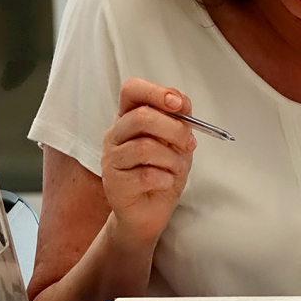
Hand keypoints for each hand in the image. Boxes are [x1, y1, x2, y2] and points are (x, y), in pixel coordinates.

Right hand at [101, 78, 196, 247]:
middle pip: (142, 117)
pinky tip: (164, 182)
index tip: (178, 104)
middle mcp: (115, 134)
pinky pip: (146, 175)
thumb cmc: (163, 171)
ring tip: (175, 168)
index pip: (132, 89)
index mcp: (129, 117)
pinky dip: (165, 178)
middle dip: (175, 129)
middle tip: (189, 144)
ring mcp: (111, 159)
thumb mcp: (177, 142)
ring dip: (172, 159)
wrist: (150, 211)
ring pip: (145, 147)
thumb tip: (181, 102)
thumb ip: (179, 120)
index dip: (156, 92)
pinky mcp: (113, 183)